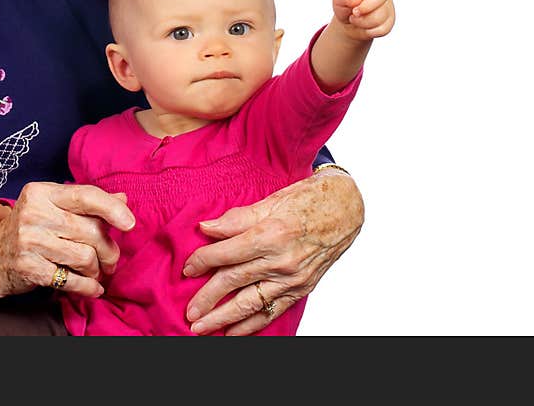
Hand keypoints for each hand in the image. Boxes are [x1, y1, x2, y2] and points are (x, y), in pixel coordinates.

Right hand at [0, 182, 134, 302]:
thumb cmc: (29, 229)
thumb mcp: (52, 208)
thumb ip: (86, 203)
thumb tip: (123, 197)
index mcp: (42, 192)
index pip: (85, 195)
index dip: (112, 208)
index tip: (130, 223)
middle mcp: (34, 212)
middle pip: (90, 230)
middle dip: (109, 249)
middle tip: (111, 259)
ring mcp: (29, 240)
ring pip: (85, 257)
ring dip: (97, 270)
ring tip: (97, 272)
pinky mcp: (28, 267)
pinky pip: (70, 280)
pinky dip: (87, 287)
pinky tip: (92, 288)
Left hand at [182, 169, 363, 334]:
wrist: (345, 210)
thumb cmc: (307, 200)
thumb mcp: (270, 201)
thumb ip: (236, 218)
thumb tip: (206, 228)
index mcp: (271, 234)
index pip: (227, 253)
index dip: (203, 261)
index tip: (187, 267)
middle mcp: (281, 260)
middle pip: (235, 281)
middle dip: (208, 298)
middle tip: (189, 311)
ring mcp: (292, 278)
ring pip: (251, 303)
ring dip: (224, 318)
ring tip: (202, 327)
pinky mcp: (301, 289)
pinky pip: (272, 311)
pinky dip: (251, 325)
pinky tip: (233, 333)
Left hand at [332, 0, 398, 40]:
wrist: (349, 23)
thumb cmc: (345, 5)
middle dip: (363, 8)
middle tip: (354, 12)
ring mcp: (387, 6)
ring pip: (378, 16)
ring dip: (362, 22)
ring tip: (357, 18)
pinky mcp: (390, 20)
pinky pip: (381, 28)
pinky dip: (368, 30)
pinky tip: (365, 26)